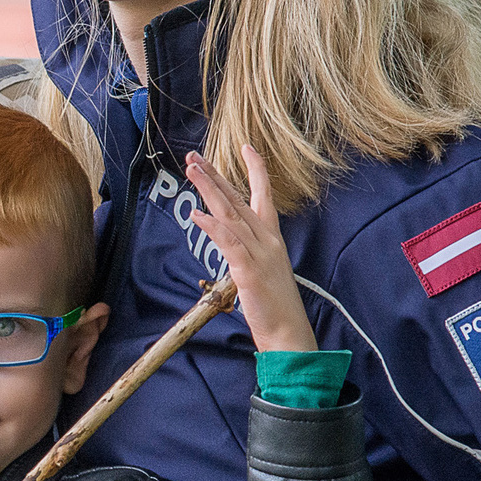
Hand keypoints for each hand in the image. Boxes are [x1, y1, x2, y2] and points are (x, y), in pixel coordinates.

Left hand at [182, 147, 317, 353]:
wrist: (288, 333)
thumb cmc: (273, 305)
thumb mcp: (261, 270)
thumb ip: (247, 251)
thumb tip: (231, 240)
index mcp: (271, 238)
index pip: (263, 196)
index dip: (256, 170)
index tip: (245, 146)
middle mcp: (267, 240)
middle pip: (238, 200)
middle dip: (215, 176)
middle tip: (194, 157)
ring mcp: (260, 254)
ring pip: (231, 214)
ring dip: (209, 190)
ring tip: (192, 171)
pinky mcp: (249, 271)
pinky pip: (229, 243)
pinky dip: (213, 227)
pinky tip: (197, 214)